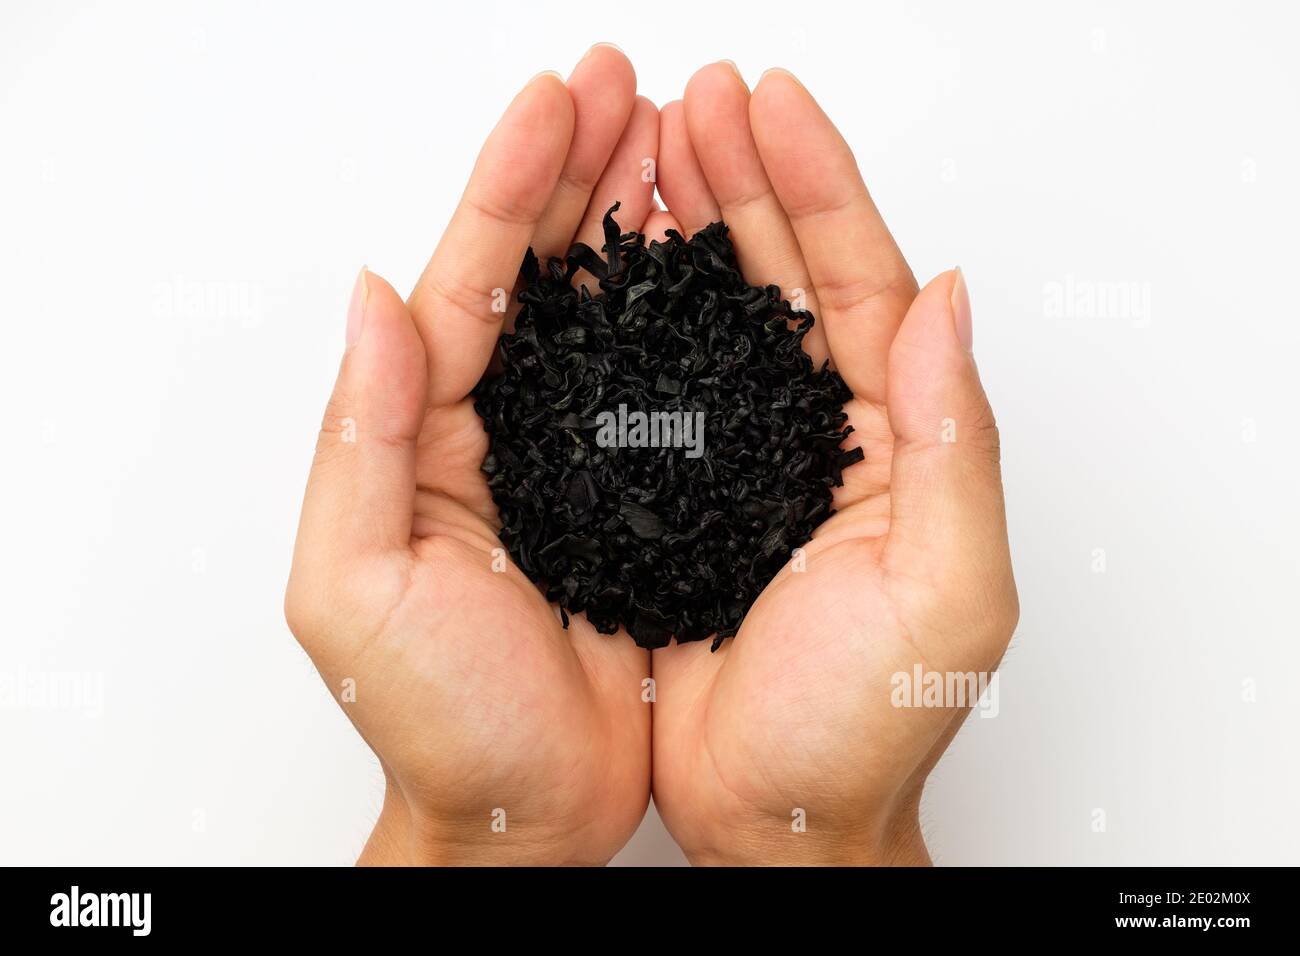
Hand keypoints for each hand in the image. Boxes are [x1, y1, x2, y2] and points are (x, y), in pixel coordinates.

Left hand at [285, 46, 660, 864]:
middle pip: (534, 273)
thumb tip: (370, 299)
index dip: (511, 185)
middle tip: (623, 86)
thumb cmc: (442, 723)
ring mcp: (566, 458)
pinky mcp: (632, 495)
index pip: (467, 281)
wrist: (525, 811)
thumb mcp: (357, 587)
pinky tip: (704, 261)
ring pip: (598, 312)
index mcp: (422, 439)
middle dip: (576, 170)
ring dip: (630, 219)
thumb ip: (361, 438)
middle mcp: (493, 433)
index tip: (559, 104)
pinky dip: (676, 312)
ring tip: (668, 140)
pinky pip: (653, 383)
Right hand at [649, 64, 1018, 864]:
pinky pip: (659, 382)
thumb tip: (954, 302)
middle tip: (696, 100)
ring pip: (720, 315)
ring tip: (648, 148)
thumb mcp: (944, 594)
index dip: (819, 187)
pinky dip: (636, 316)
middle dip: (744, 178)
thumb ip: (956, 445)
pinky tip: (608, 267)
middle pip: (788, 275)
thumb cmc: (861, 729)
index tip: (772, 108)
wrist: (777, 817)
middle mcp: (826, 435)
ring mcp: (749, 457)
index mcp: (897, 442)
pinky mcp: (683, 492)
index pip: (867, 283)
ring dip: (689, 225)